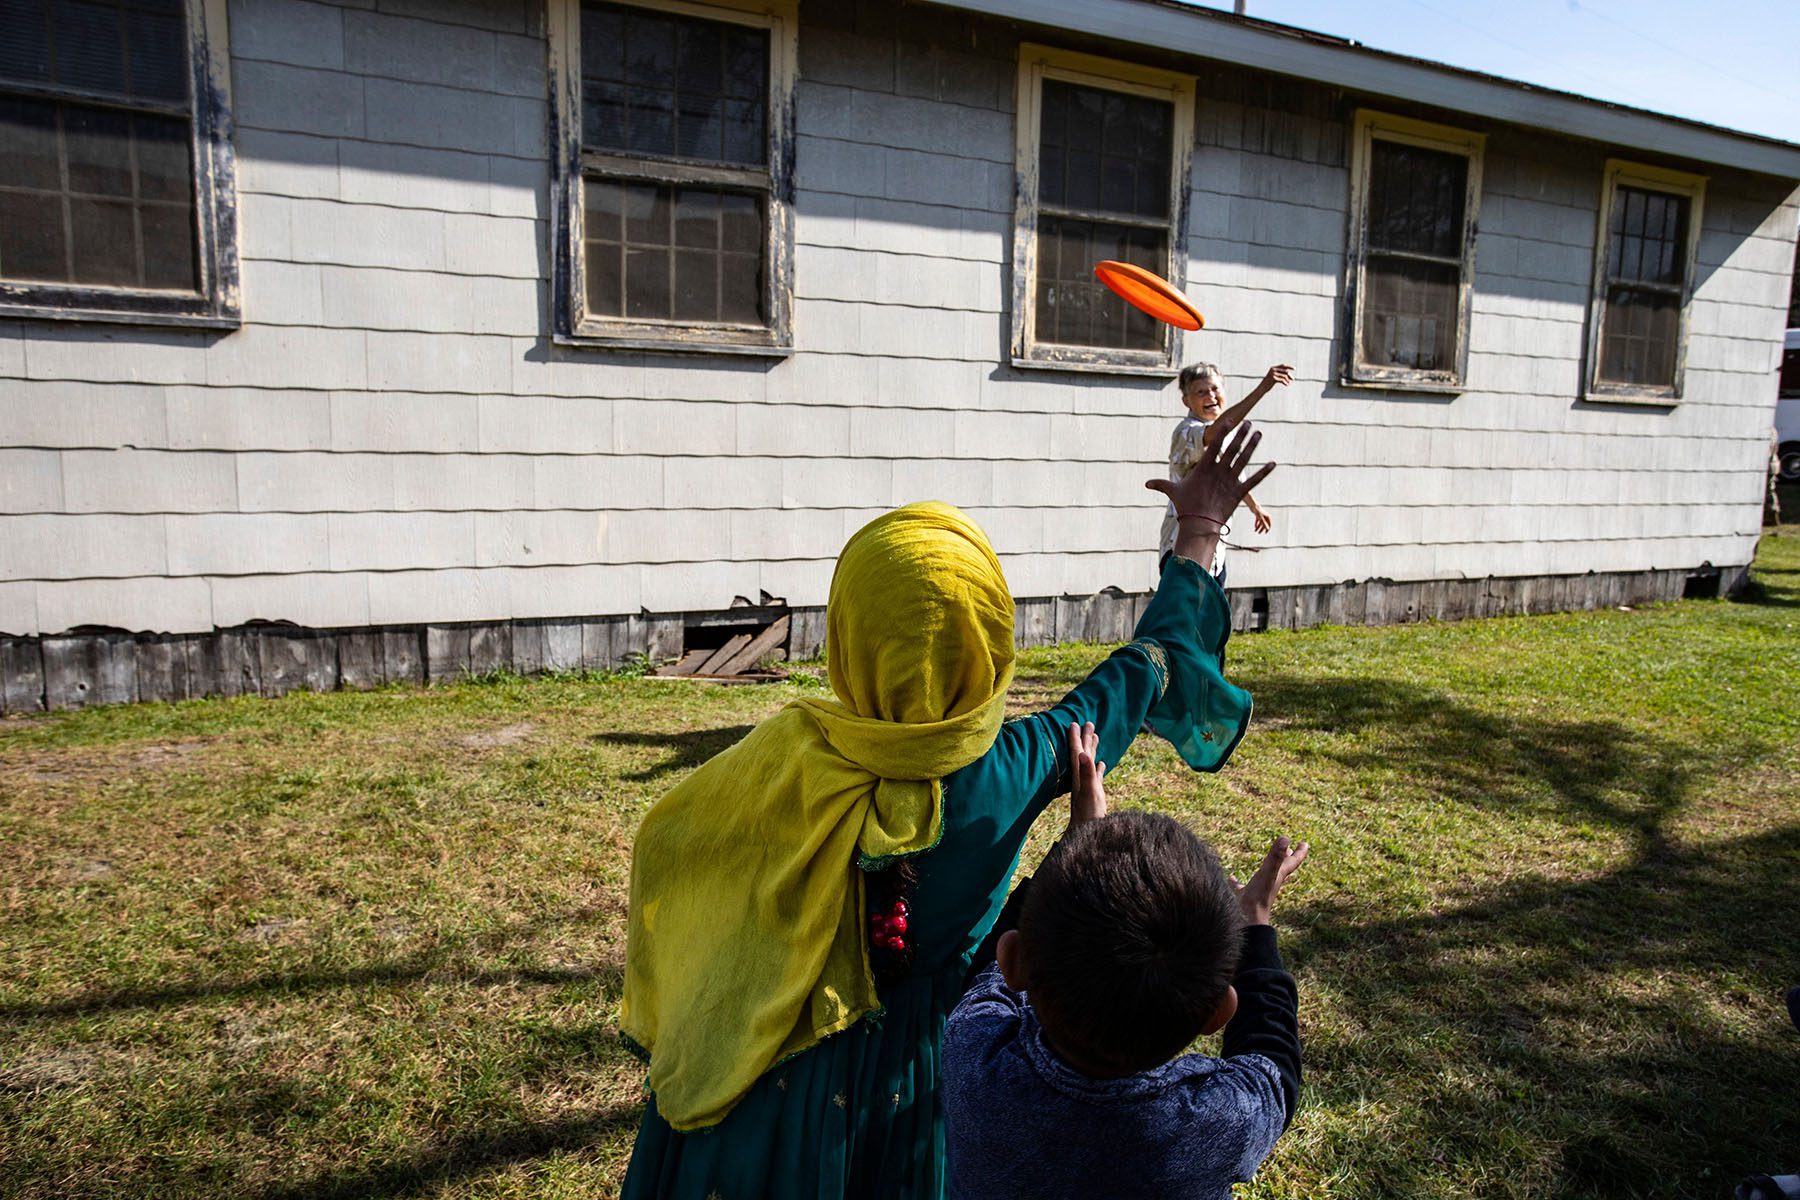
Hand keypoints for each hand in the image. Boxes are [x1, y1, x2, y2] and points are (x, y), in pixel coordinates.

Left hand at [1065, 720, 1105, 827]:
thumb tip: (1082, 754)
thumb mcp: (1090, 792)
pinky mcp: (1095, 794)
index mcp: (1080, 776)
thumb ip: (1088, 773)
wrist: (1087, 835)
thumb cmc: (1089, 815)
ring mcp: (1088, 786)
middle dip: (1085, 738)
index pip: (1077, 752)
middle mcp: (1082, 779)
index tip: (1074, 722)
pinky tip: (1102, 764)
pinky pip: (1097, 776)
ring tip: (1094, 737)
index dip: (1075, 738)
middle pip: (1083, 754)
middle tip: (1087, 723)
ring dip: (1091, 749)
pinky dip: (1099, 768)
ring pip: (1090, 763)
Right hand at [1145, 422, 1275, 562]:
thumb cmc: (1186, 507)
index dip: (1223, 431)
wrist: (1199, 525)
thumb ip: (1161, 484)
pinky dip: (1264, 472)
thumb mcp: (1173, 492)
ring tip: (1259, 433)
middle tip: (1249, 423)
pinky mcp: (1239, 493)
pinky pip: (1254, 480)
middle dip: (1241, 434)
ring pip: (1244, 460)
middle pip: (1232, 448)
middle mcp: (1219, 471)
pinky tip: (1273, 463)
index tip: (1230, 420)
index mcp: (1204, 468)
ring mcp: (1230, 481)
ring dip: (1253, 446)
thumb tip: (1146, 484)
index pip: (1215, 444)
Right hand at [1232, 836, 1308, 926]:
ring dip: (1267, 867)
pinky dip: (1237, 880)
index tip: (1304, 843)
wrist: (1248, 919)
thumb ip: (1276, 856)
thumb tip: (1286, 838)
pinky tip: (1231, 877)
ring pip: (1265, 876)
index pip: (1292, 861)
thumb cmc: (1259, 897)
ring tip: (1267, 861)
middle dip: (1286, 857)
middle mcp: (1271, 881)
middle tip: (1291, 848)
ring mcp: (1258, 889)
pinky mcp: (1245, 895)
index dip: (1299, 852)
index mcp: (1278, 875)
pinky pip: (1242, 885)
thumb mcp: (1268, 873)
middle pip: (1282, 867)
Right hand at [1262, 364, 1293, 389]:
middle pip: (1285, 371)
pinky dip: (1285, 383)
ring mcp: (1273, 374)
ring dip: (1288, 380)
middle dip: (1290, 375)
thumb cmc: (1268, 383)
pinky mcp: (1273, 378)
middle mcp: (1273, 370)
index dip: (1289, 366)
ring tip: (1288, 383)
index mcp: (1273, 368)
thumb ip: (1280, 374)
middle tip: (1293, 379)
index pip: (1283, 365)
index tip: (1294, 368)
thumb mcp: (1274, 377)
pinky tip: (1286, 385)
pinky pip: (1282, 380)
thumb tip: (1289, 374)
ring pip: (1284, 376)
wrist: (1262, 388)